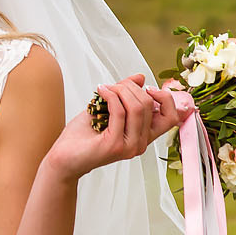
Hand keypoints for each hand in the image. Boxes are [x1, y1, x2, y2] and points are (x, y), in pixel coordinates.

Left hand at [45, 75, 183, 180]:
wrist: (64, 157)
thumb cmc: (84, 135)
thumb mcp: (109, 108)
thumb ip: (126, 94)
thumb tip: (141, 77)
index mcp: (144, 136)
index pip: (171, 116)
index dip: (164, 97)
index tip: (146, 87)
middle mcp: (141, 143)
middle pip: (148, 104)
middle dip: (130, 87)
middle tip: (113, 86)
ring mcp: (129, 146)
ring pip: (137, 107)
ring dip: (120, 90)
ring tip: (105, 89)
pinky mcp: (115, 145)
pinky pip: (119, 111)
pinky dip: (110, 96)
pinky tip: (100, 92)